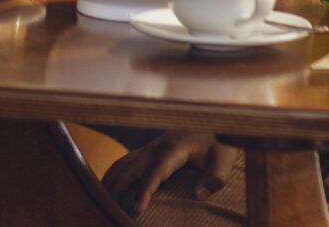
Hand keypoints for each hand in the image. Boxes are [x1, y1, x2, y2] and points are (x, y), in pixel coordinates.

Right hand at [104, 130, 233, 214]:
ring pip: (124, 163)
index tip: (136, 210)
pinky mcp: (149, 149)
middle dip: (119, 189)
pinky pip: (126, 161)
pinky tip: (109, 185)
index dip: (143, 191)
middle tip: (111, 210)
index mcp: (173, 149)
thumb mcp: (225, 157)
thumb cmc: (218, 140)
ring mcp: (150, 147)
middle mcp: (156, 147)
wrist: (211, 118)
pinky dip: (114, 173)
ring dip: (112, 181)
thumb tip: (199, 195)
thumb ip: (216, 177)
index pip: (153, 173)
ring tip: (103, 201)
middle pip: (130, 168)